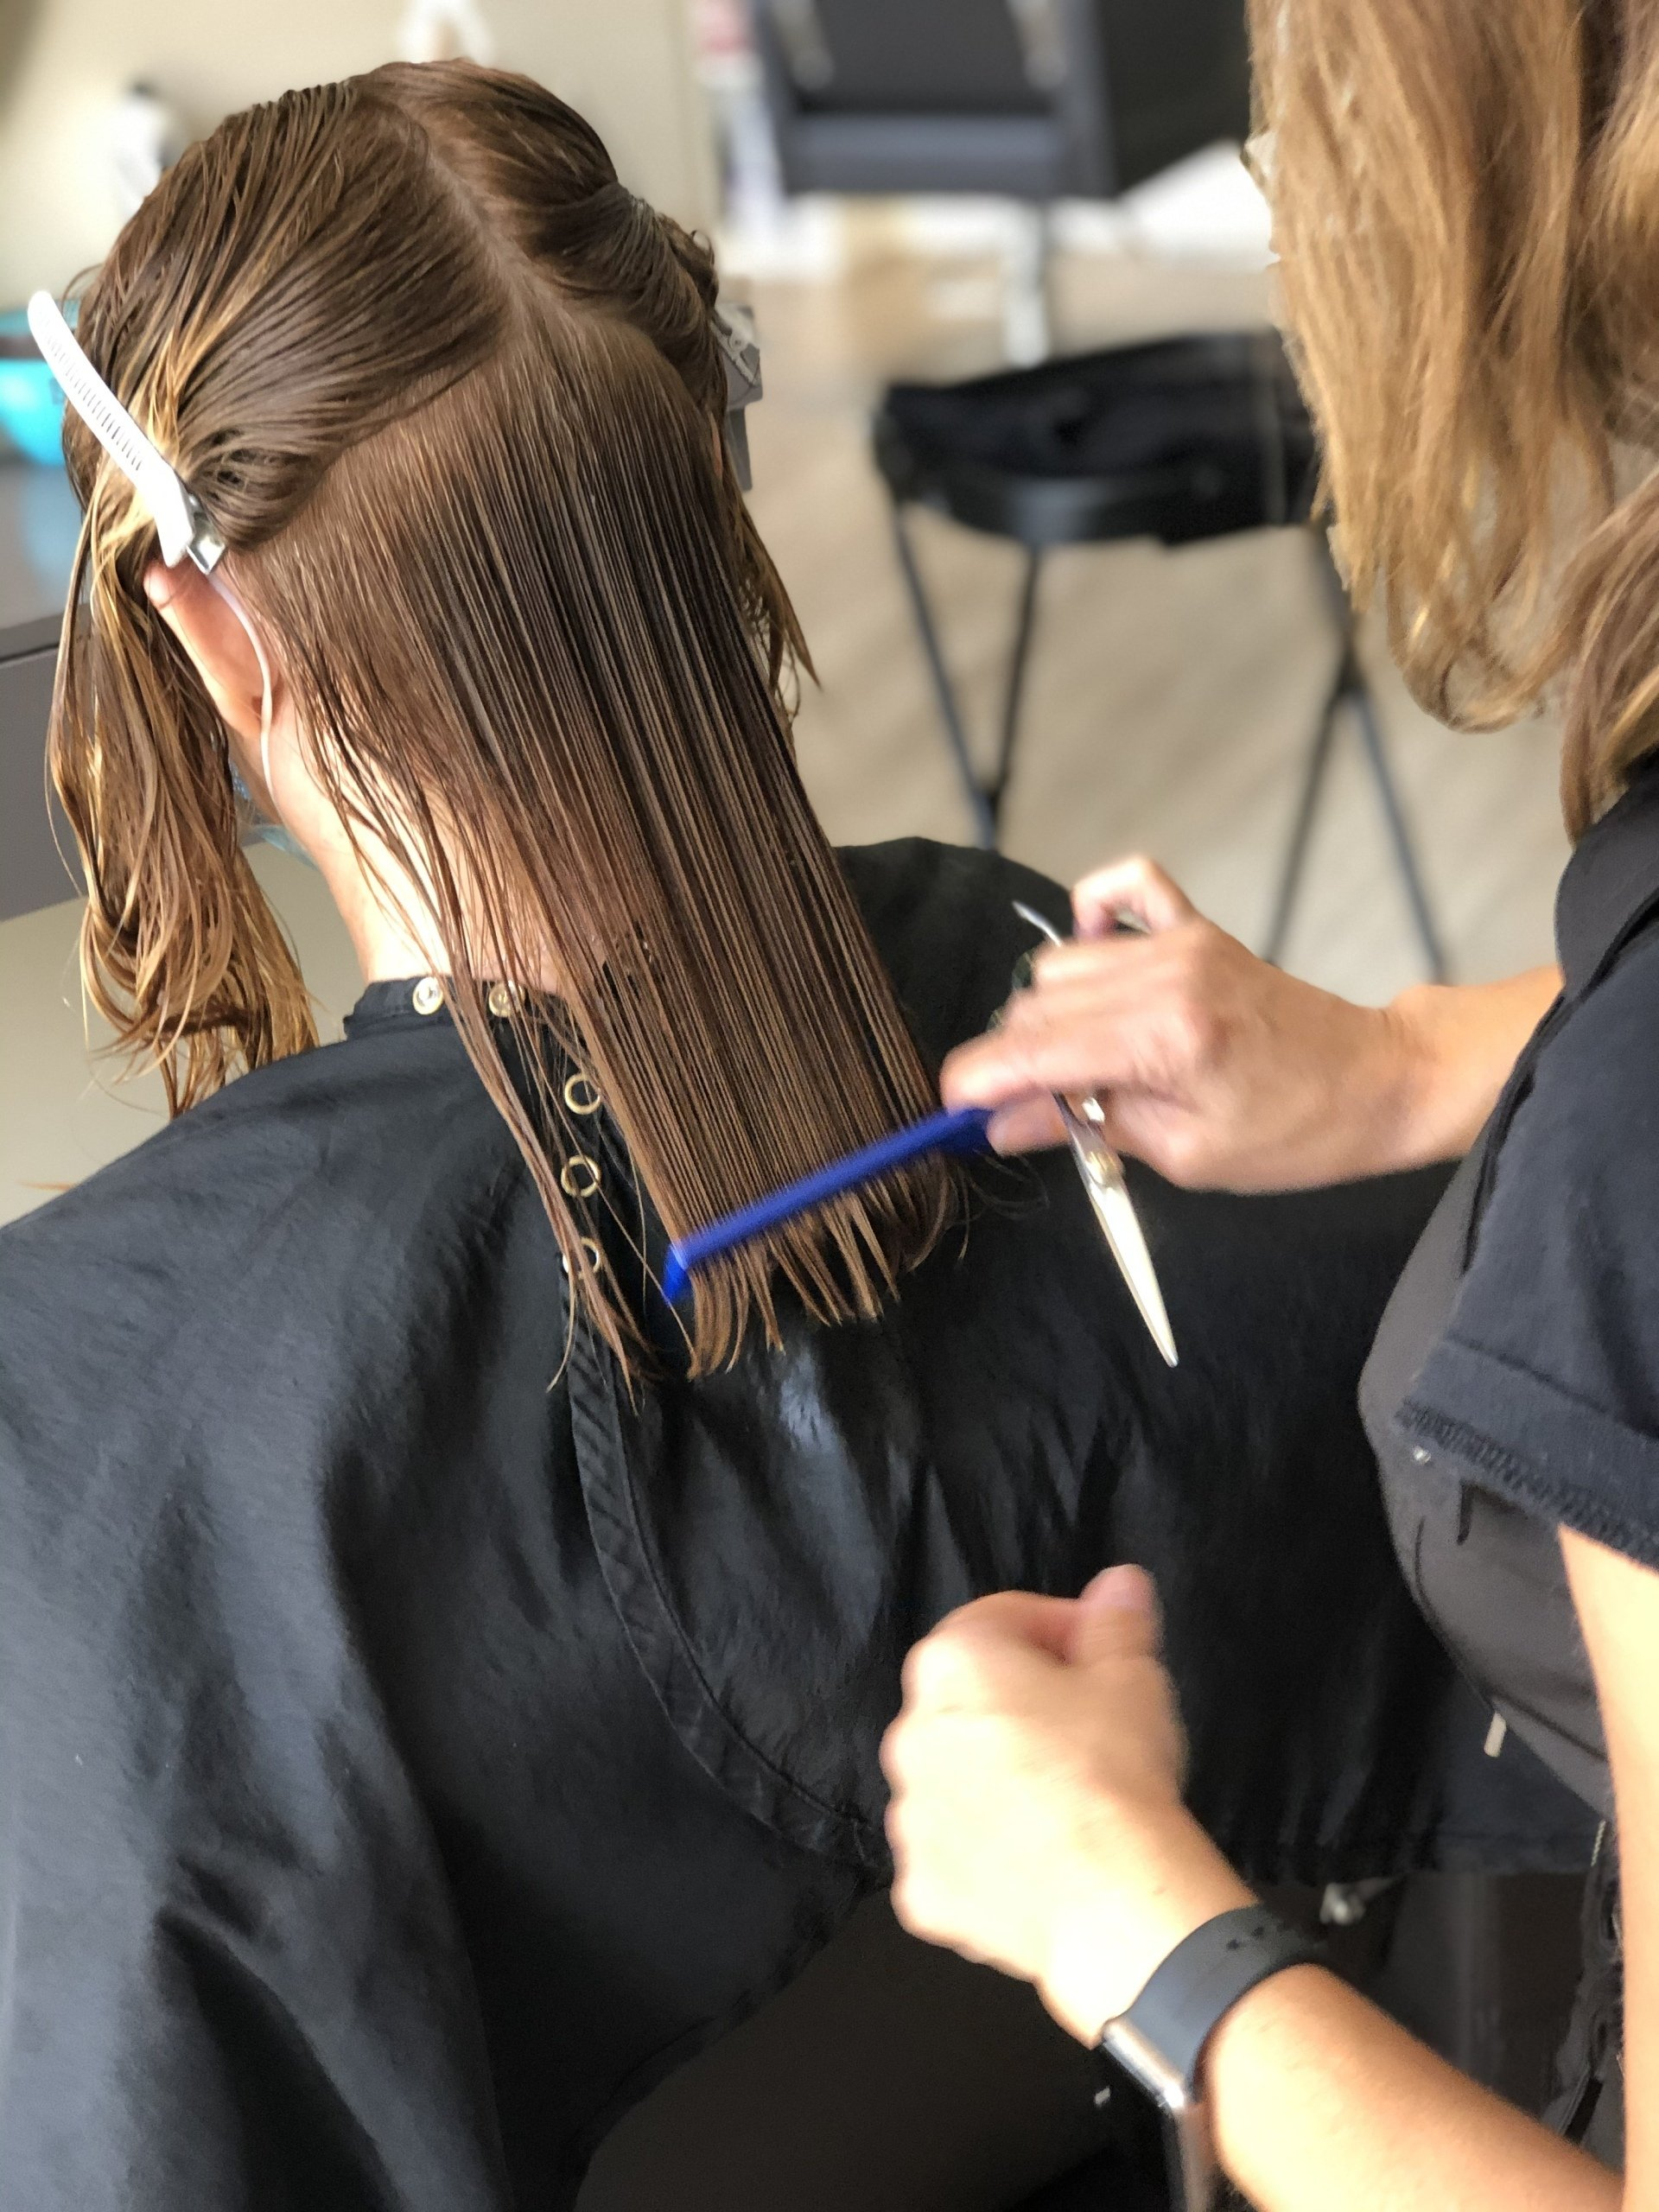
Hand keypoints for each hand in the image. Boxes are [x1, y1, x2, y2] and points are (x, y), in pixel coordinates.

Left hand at [882, 1567, 1253, 2043]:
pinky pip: (954, 1858)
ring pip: (955, 1782)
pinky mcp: (921, 1891)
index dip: (1059, 1629)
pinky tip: (1042, 1862)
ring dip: (997, 1780)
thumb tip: (1118, 1585)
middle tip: (1088, 1727)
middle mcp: (910, 1733)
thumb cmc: (1113, 1770)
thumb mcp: (1131, 1675)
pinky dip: (988, 1855)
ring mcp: (909, 1820)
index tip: (1101, 1653)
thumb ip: (1116, 1621)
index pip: (1002, 1620)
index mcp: (951, 1663)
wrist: (1109, 1898)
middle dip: (1023, 1705)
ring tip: (1066, 1801)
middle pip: (969, 1701)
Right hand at [942, 855, 1417, 1190]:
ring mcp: (1180, 942)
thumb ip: (1085, 1127)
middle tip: (1036, 1108)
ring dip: (1049, 1012)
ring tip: (1081, 1061)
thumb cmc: (1295, 1133)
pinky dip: (1092, 916)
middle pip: (1034, 1004)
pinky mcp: (1198, 928)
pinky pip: (1123, 887)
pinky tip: (1095, 960)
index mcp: (1161, 1038)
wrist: (1378, 1082)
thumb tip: (1000, 1124)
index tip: (954, 1111)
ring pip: (1060, 961)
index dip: (976, 1082)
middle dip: (1015, 1059)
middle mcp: (1163, 974)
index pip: (1032, 1050)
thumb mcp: (1184, 1154)